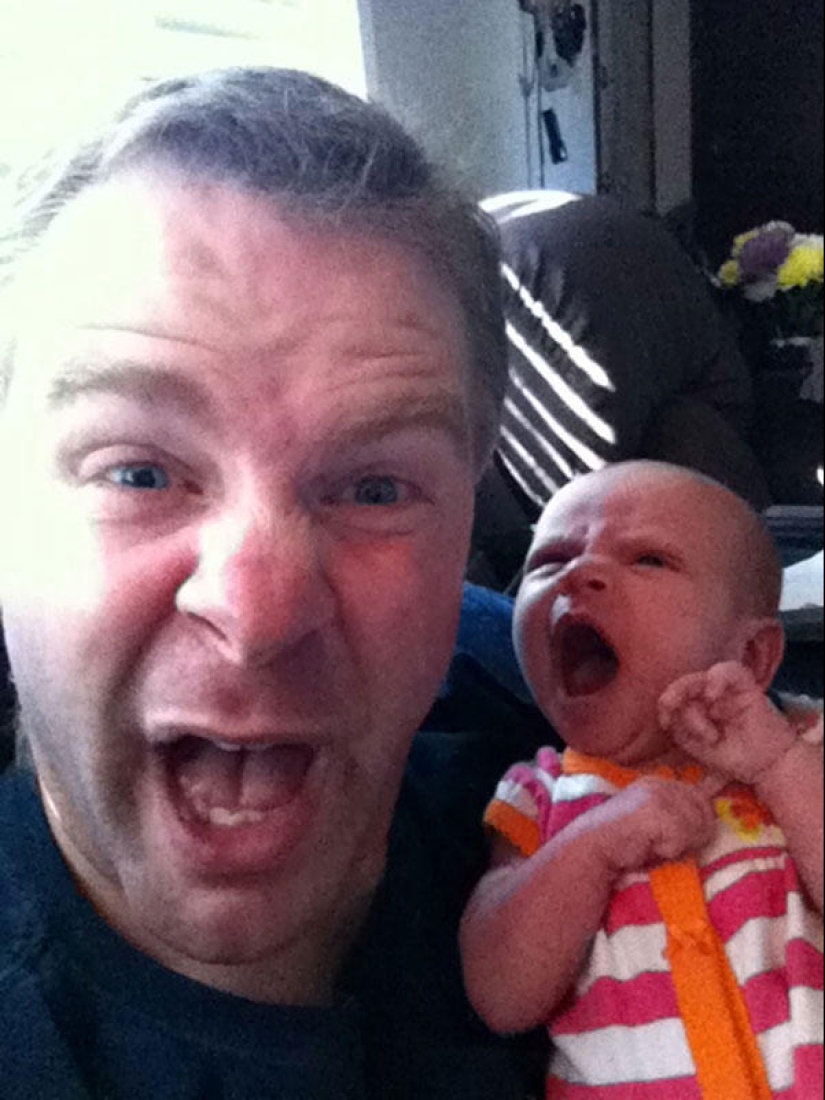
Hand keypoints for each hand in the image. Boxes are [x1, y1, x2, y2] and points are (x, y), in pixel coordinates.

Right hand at [596, 777, 716, 872]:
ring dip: (680, 845)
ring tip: (654, 847)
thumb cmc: (621, 844)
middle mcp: (660, 783)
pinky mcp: (656, 812)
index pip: (701, 797)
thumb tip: (710, 821)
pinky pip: (683, 838)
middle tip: (662, 845)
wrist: (590, 849)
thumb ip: (676, 815)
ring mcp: (658, 795)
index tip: (676, 837)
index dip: (698, 820)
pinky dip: (669, 851)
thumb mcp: (651, 822)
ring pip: (697, 826)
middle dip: (691, 834)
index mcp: (658, 782)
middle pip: (704, 812)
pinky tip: (649, 849)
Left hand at [659, 662, 795, 783]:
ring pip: (702, 677)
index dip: (665, 703)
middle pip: (685, 683)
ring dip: (695, 697)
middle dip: (673, 695)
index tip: (665, 722)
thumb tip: (670, 713)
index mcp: (696, 705)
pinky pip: (731, 671)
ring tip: (705, 724)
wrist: (766, 767)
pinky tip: (712, 696)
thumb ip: (680, 729)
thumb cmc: (731, 756)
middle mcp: (710, 694)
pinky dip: (717, 678)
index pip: (675, 694)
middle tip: (669, 709)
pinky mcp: (747, 686)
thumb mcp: (696, 746)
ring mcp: (728, 689)